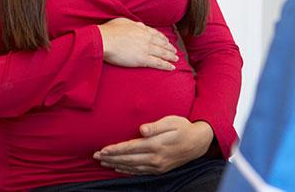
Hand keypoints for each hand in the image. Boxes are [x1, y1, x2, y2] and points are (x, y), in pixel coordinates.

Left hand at [94, 116, 213, 174]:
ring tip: (102, 162)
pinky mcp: (159, 170)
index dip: (116, 149)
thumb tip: (142, 129)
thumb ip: (156, 126)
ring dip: (116, 164)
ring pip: (132, 167)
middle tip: (96, 156)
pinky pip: (139, 172)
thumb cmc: (183, 128)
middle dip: (111, 157)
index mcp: (157, 144)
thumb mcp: (172, 121)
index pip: (131, 148)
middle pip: (128, 159)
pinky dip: (127, 171)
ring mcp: (157, 166)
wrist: (197, 143)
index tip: (103, 149)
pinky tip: (119, 168)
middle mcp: (155, 158)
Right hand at [97, 18, 177, 68]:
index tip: (167, 42)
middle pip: (162, 44)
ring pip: (163, 53)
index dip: (163, 39)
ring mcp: (146, 49)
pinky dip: (166, 65)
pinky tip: (172, 67)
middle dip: (170, 48)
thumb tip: (139, 25)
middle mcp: (147, 38)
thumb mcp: (123, 21)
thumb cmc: (110, 31)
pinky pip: (158, 63)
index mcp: (142, 29)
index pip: (156, 34)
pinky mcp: (143, 59)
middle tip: (175, 52)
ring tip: (176, 60)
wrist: (104, 40)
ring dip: (171, 57)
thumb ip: (133, 23)